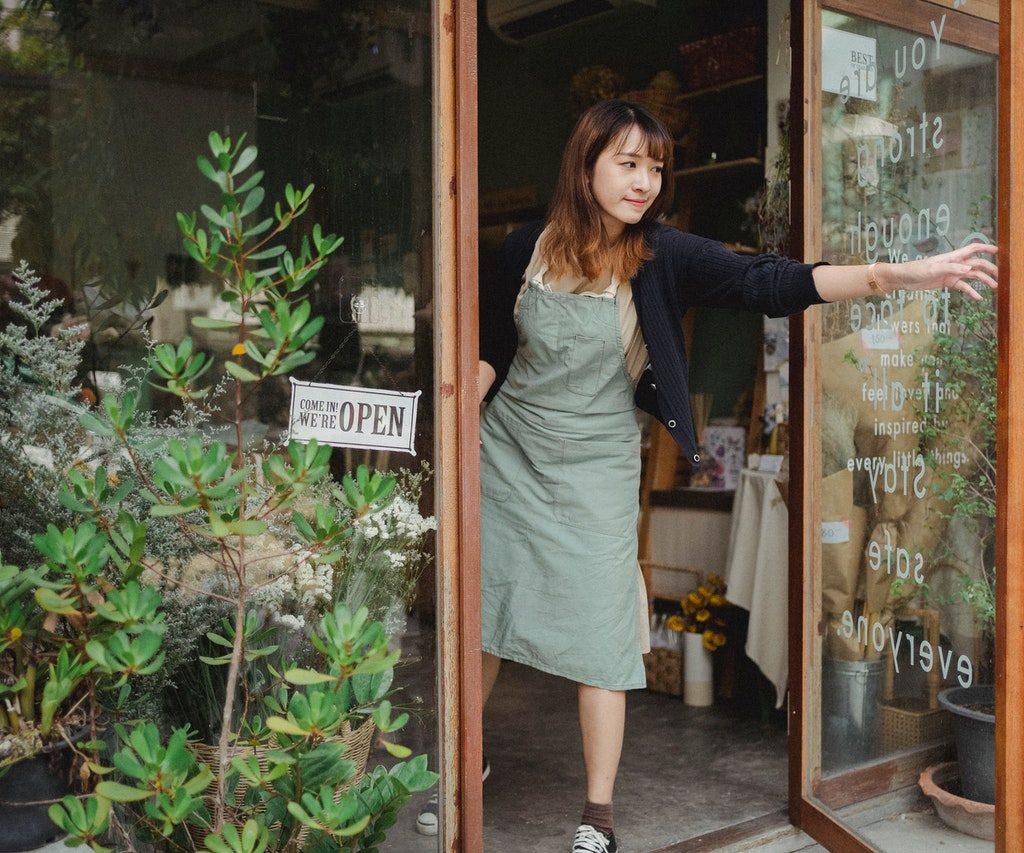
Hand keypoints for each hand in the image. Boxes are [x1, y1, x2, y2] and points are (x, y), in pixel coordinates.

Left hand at [881, 242, 998, 300]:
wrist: (903, 279)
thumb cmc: (916, 270)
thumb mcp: (932, 269)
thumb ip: (951, 268)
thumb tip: (969, 269)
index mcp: (952, 257)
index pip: (972, 249)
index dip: (985, 249)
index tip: (997, 250)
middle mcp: (955, 264)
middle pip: (976, 264)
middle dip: (988, 268)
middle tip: (999, 275)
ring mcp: (952, 274)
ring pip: (972, 276)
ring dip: (983, 280)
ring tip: (994, 286)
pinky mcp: (947, 283)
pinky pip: (962, 287)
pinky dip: (971, 291)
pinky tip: (978, 297)